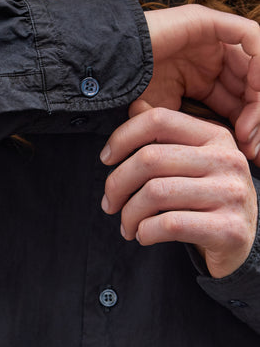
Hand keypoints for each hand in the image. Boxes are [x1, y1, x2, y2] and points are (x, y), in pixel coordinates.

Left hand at [100, 107, 257, 278]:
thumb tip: (135, 106)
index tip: (105, 159)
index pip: (158, 120)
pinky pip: (169, 224)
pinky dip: (146, 232)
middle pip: (149, 158)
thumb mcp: (191, 159)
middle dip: (117, 184)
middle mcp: (227, 159)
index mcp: (215, 135)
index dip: (122, 137)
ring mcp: (232, 194)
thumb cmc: (205, 197)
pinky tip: (144, 235)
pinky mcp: (229, 229)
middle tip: (109, 203)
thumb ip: (165, 134)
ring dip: (129, 214)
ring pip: (155, 193)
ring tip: (126, 225)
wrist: (239, 240)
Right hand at [139, 4, 259, 160]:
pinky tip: (253, 96)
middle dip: (259, 116)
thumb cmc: (128, 97)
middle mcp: (213, 55)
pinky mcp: (209, 22)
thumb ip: (197, 131)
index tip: (252, 153)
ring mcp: (212, 37)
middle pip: (253, 84)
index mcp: (204, 76)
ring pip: (258, 64)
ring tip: (251, 129)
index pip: (241, 99)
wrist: (104, 70)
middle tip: (255, 146)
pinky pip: (251, 38)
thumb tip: (225, 158)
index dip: (251, 124)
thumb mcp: (170, 121)